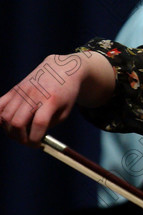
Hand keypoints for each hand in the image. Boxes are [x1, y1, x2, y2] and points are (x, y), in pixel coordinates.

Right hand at [0, 52, 114, 144]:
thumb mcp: (65, 111)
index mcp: (51, 100)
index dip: (35, 139)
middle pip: (17, 122)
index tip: (37, 144)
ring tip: (20, 132)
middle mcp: (34, 95)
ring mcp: (22, 91)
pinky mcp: (14, 89)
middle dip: (20, 138)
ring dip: (10, 130)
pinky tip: (6, 123)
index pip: (39, 123)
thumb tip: (31, 137)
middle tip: (27, 140)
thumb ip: (49, 125)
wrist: (61, 69)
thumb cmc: (66, 94)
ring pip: (5, 117)